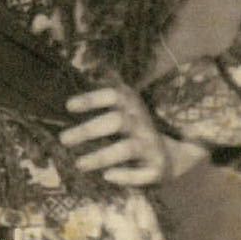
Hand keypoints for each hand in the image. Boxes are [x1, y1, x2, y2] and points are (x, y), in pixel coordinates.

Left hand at [62, 81, 202, 188]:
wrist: (177, 157)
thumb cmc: (138, 131)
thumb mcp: (128, 108)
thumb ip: (113, 88)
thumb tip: (99, 62)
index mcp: (131, 108)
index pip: (114, 96)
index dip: (92, 99)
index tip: (68, 106)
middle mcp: (142, 125)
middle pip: (117, 121)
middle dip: (89, 129)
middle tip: (63, 139)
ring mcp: (151, 147)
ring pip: (127, 149)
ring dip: (102, 156)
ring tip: (79, 164)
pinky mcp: (157, 170)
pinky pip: (144, 174)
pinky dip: (126, 176)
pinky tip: (108, 177)